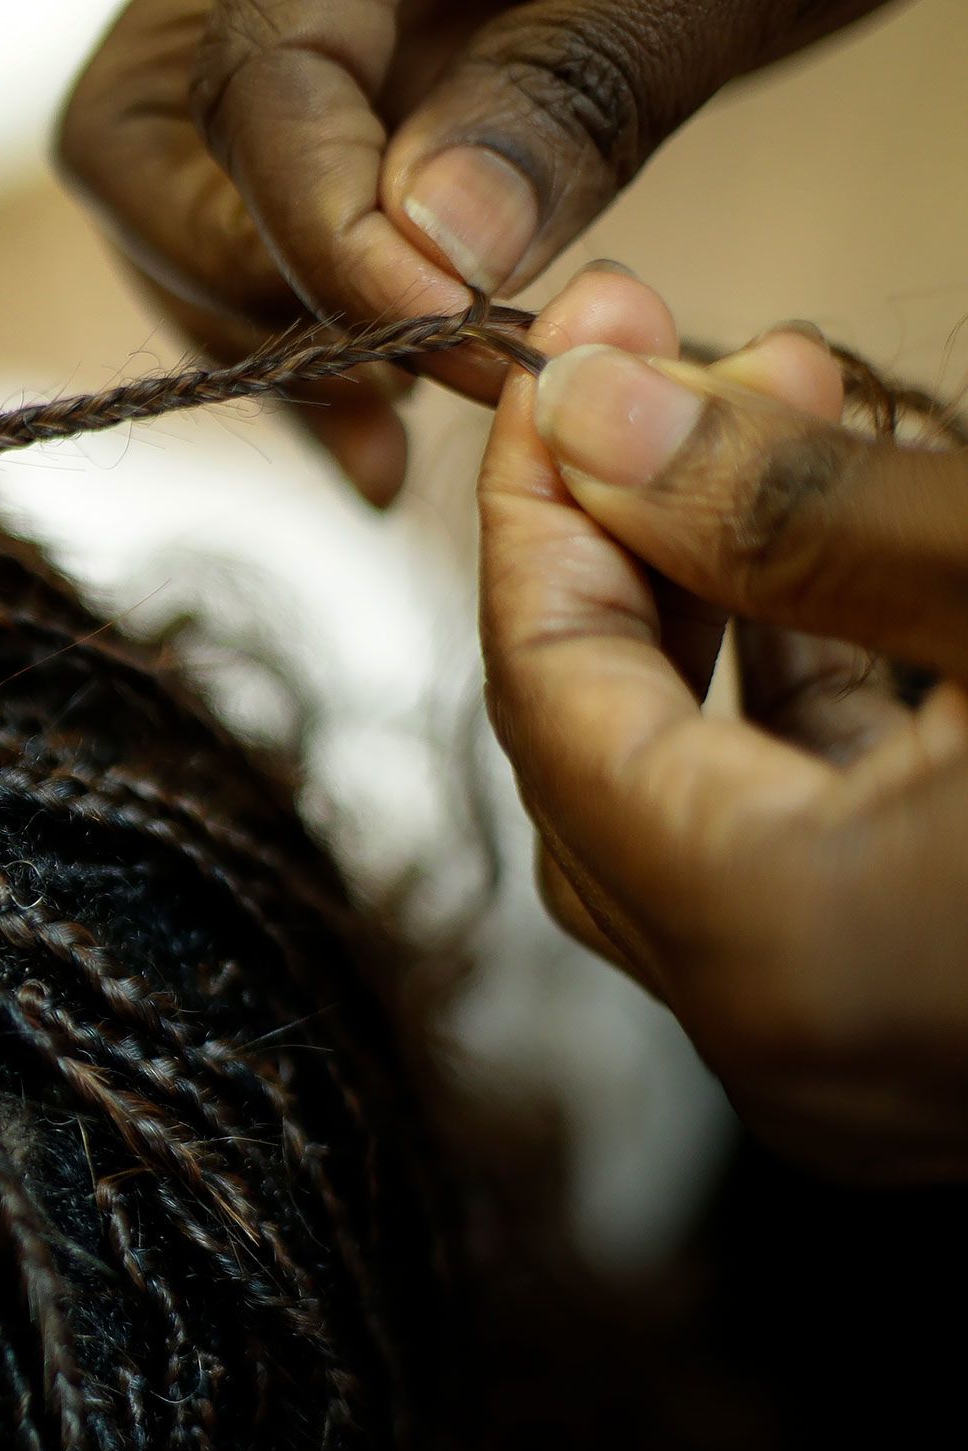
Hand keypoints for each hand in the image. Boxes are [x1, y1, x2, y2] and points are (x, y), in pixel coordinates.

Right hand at [57, 0, 895, 504]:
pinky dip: (300, 333)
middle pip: (145, 156)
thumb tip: (433, 245)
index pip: (257, 87)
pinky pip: (238, 225)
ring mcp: (289, 39)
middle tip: (409, 387)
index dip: (328, 234)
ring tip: (395, 435)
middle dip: (258, 295)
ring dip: (271, 339)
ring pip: (176, 207)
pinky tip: (385, 429)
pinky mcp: (330, 105)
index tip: (449, 331)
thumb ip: (566, 92)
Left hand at [480, 265, 967, 1180]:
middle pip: (601, 766)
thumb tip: (591, 411)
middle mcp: (797, 1057)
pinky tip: (851, 560)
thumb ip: (792, 508)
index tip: (550, 364)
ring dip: (724, 612)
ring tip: (776, 405)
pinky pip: (812, 864)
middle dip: (627, 552)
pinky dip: (809, 710)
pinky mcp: (946, 1043)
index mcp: (787, 955)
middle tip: (660, 368)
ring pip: (703, 811)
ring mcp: (873, 1075)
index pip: (552, 707)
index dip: (536, 518)